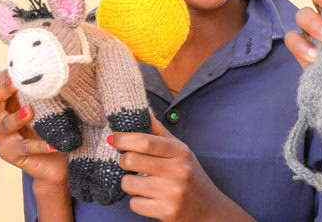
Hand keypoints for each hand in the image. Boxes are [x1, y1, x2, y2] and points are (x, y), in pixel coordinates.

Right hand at [0, 70, 67, 188]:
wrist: (59, 163)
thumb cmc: (55, 130)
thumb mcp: (53, 108)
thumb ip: (48, 93)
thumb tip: (58, 70)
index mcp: (10, 102)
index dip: (5, 75)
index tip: (19, 67)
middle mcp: (2, 117)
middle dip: (3, 89)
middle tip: (15, 82)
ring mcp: (4, 137)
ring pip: (5, 124)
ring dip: (17, 117)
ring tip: (30, 112)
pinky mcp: (9, 154)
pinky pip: (23, 148)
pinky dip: (39, 146)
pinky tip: (53, 145)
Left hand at [114, 113, 251, 220]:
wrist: (208, 209)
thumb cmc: (189, 175)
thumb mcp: (180, 151)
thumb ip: (159, 132)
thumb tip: (141, 110)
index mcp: (180, 152)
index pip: (145, 141)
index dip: (123, 139)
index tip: (113, 138)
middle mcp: (178, 171)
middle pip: (131, 160)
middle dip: (124, 161)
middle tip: (128, 163)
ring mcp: (172, 193)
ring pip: (128, 184)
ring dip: (129, 183)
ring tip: (142, 183)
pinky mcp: (166, 212)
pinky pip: (134, 204)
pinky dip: (137, 201)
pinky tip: (149, 198)